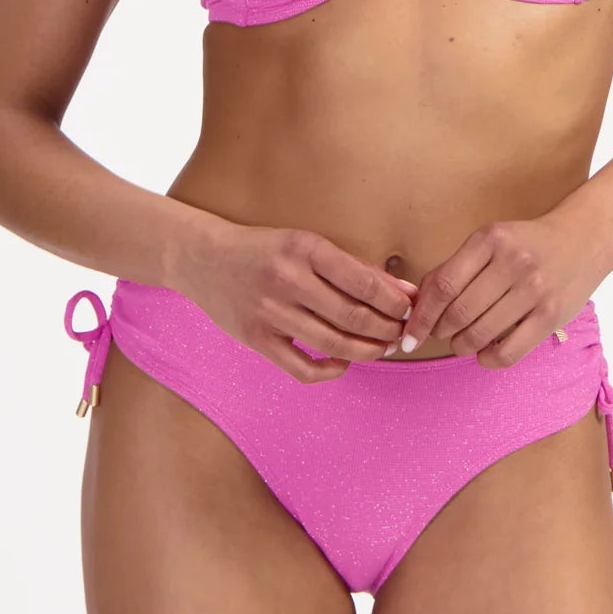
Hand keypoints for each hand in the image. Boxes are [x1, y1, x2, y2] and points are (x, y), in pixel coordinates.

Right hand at [182, 222, 417, 384]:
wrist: (202, 258)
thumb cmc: (263, 249)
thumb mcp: (305, 243)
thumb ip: (351, 267)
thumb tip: (403, 291)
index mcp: (305, 249)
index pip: (363, 281)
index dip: (394, 301)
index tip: (410, 308)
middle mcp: (288, 280)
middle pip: (353, 316)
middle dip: (387, 329)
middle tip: (402, 333)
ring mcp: (270, 312)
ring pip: (333, 344)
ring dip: (368, 351)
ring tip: (383, 348)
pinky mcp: (256, 339)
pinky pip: (301, 368)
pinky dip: (330, 370)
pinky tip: (344, 362)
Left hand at [403, 207, 606, 366]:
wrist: (583, 239)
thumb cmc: (527, 243)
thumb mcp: (490, 240)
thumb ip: (456, 267)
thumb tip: (419, 305)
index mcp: (489, 240)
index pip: (443, 285)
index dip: (421, 316)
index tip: (410, 334)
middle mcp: (512, 263)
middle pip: (459, 313)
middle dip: (439, 332)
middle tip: (439, 334)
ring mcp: (534, 290)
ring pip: (480, 334)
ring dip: (461, 346)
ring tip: (461, 342)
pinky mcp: (551, 316)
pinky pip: (508, 351)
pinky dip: (487, 358)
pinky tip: (484, 352)